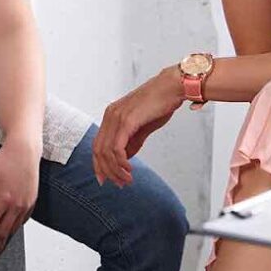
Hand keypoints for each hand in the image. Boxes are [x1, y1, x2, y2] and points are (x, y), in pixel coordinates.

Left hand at [0, 139, 39, 262]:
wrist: (25, 150)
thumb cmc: (3, 159)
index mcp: (3, 198)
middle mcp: (16, 204)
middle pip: (3, 233)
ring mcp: (26, 204)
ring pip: (13, 229)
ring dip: (4, 241)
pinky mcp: (31, 201)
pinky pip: (22, 221)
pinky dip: (14, 229)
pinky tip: (8, 234)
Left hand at [93, 68, 181, 187]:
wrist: (172, 87)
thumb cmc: (160, 104)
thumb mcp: (142, 126)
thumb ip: (132, 142)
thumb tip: (124, 158)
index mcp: (111, 115)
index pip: (97, 145)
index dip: (99, 165)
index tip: (105, 180)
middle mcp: (110, 115)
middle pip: (98, 150)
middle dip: (107, 171)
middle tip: (119, 184)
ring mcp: (116, 117)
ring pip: (106, 151)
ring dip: (115, 170)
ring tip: (127, 179)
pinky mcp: (127, 120)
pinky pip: (117, 147)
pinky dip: (121, 162)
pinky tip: (129, 169)